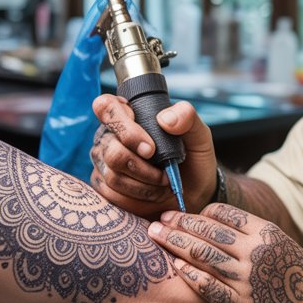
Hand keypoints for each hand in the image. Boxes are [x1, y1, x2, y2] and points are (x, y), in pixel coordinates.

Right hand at [90, 94, 219, 217]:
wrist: (193, 192)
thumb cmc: (192, 158)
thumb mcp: (199, 135)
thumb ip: (187, 118)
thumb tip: (164, 119)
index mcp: (129, 114)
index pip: (106, 106)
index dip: (123, 126)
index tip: (150, 148)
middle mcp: (110, 136)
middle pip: (112, 149)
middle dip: (143, 166)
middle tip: (165, 170)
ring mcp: (104, 162)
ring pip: (113, 175)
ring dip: (145, 183)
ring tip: (163, 181)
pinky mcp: (104, 186)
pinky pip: (112, 194)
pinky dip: (139, 196)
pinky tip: (153, 192)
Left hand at [148, 204, 302, 302]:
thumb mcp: (289, 251)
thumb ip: (261, 241)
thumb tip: (231, 234)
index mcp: (269, 233)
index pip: (225, 213)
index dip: (200, 212)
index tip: (183, 214)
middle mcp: (256, 251)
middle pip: (208, 230)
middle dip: (179, 222)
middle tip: (159, 219)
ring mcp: (247, 279)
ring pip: (202, 254)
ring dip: (175, 242)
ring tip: (155, 235)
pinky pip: (207, 286)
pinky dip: (189, 274)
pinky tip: (175, 268)